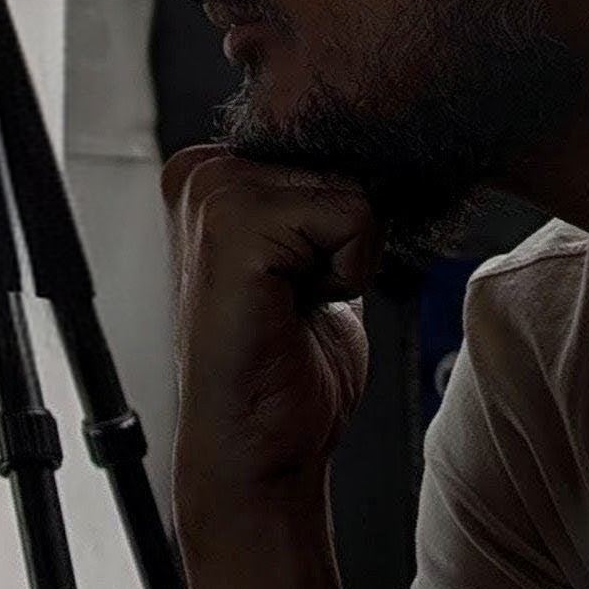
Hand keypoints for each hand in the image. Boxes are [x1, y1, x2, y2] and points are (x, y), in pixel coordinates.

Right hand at [160, 145, 378, 519]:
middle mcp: (201, 171)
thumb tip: (387, 150)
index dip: (343, 217)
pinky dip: (347, 272)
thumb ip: (326, 196)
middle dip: (346, 234)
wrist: (262, 447)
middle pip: (342, 158)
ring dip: (347, 256)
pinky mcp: (235, 227)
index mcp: (211, 170)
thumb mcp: (313, 254)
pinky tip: (296, 309)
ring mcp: (211, 193)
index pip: (328, 141)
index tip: (303, 274)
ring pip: (351, 187)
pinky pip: (351, 217)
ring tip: (295, 302)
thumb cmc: (285, 365)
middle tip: (298, 295)